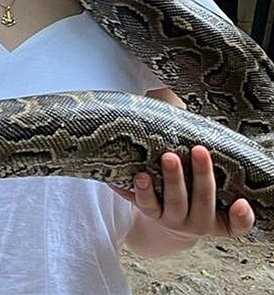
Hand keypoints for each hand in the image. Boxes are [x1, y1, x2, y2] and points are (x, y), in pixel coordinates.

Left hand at [118, 146, 254, 250]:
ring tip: (142, 175)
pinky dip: (122, 190)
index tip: (241, 202)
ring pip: (155, 206)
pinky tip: (112, 179)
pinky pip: (131, 202)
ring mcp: (164, 218)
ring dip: (148, 190)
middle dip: (191, 176)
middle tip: (188, 152)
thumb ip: (211, 175)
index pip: (233, 223)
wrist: (170, 228)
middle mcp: (190, 221)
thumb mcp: (212, 198)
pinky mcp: (143, 212)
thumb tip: (193, 125)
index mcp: (213, 219)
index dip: (240, 216)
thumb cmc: (196, 202)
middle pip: (192, 201)